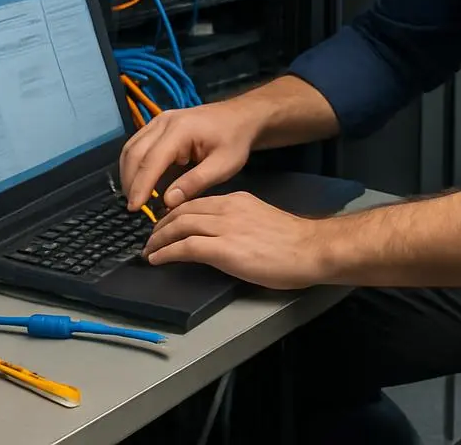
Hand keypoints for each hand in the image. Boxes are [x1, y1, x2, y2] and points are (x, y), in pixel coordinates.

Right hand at [119, 102, 259, 210]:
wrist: (240, 117)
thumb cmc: (234, 141)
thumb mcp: (223, 166)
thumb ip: (195, 183)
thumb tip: (167, 202)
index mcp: (180, 130)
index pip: (151, 160)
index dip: (141, 186)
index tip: (134, 208)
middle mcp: (163, 121)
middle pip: (134, 153)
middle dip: (130, 182)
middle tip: (133, 208)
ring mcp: (158, 121)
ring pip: (131, 148)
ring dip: (128, 174)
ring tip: (135, 197)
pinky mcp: (158, 125)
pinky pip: (137, 144)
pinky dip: (134, 165)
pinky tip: (140, 182)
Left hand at [142, 192, 328, 290]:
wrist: (310, 249)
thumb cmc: (293, 241)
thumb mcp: (260, 221)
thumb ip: (238, 222)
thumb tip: (221, 235)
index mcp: (236, 200)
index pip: (196, 202)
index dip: (175, 214)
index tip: (166, 225)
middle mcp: (226, 208)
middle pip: (182, 211)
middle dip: (161, 225)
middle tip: (151, 238)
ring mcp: (224, 227)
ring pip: (179, 225)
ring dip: (158, 238)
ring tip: (149, 250)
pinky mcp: (223, 249)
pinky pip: (185, 247)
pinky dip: (166, 252)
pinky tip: (157, 259)